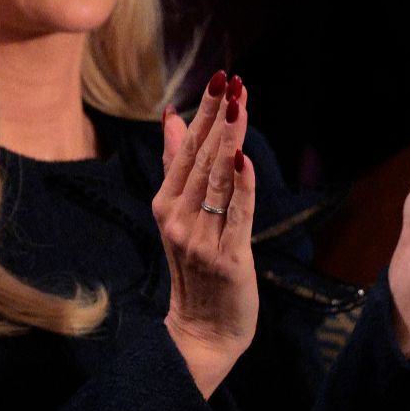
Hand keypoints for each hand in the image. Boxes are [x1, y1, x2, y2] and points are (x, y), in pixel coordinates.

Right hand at [154, 72, 258, 397]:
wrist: (203, 330)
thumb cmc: (196, 270)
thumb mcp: (180, 214)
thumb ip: (177, 167)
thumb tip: (174, 119)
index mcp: (166, 204)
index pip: (185, 149)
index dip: (203, 113)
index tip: (219, 80)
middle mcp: (177, 218)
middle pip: (199, 158)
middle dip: (216, 116)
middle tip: (229, 80)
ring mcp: (199, 238)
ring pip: (216, 179)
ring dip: (229, 139)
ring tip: (240, 104)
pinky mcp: (226, 257)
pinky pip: (235, 214)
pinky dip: (239, 186)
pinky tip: (243, 158)